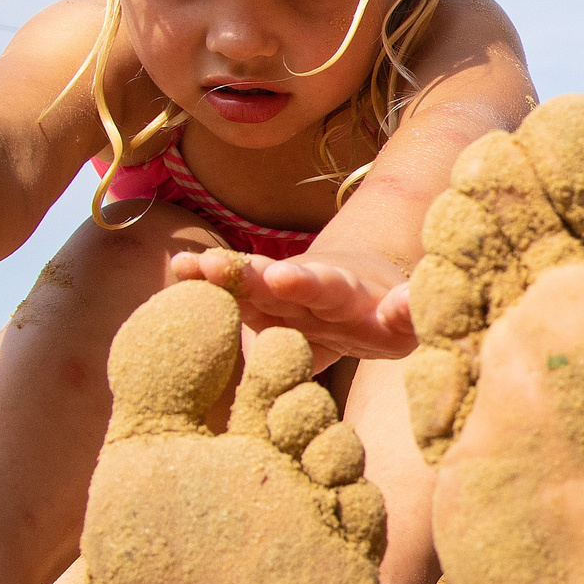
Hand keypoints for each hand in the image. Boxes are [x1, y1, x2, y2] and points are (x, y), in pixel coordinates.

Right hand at [166, 247, 416, 367]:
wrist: (365, 299)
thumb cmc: (386, 315)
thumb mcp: (406, 319)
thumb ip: (407, 312)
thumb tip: (406, 301)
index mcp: (344, 293)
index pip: (323, 286)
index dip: (302, 283)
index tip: (280, 276)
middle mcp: (305, 289)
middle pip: (272, 281)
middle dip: (244, 274)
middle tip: (209, 264)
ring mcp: (278, 298)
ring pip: (245, 286)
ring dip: (217, 276)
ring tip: (183, 265)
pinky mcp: (260, 312)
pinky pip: (231, 303)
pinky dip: (204, 291)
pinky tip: (176, 272)